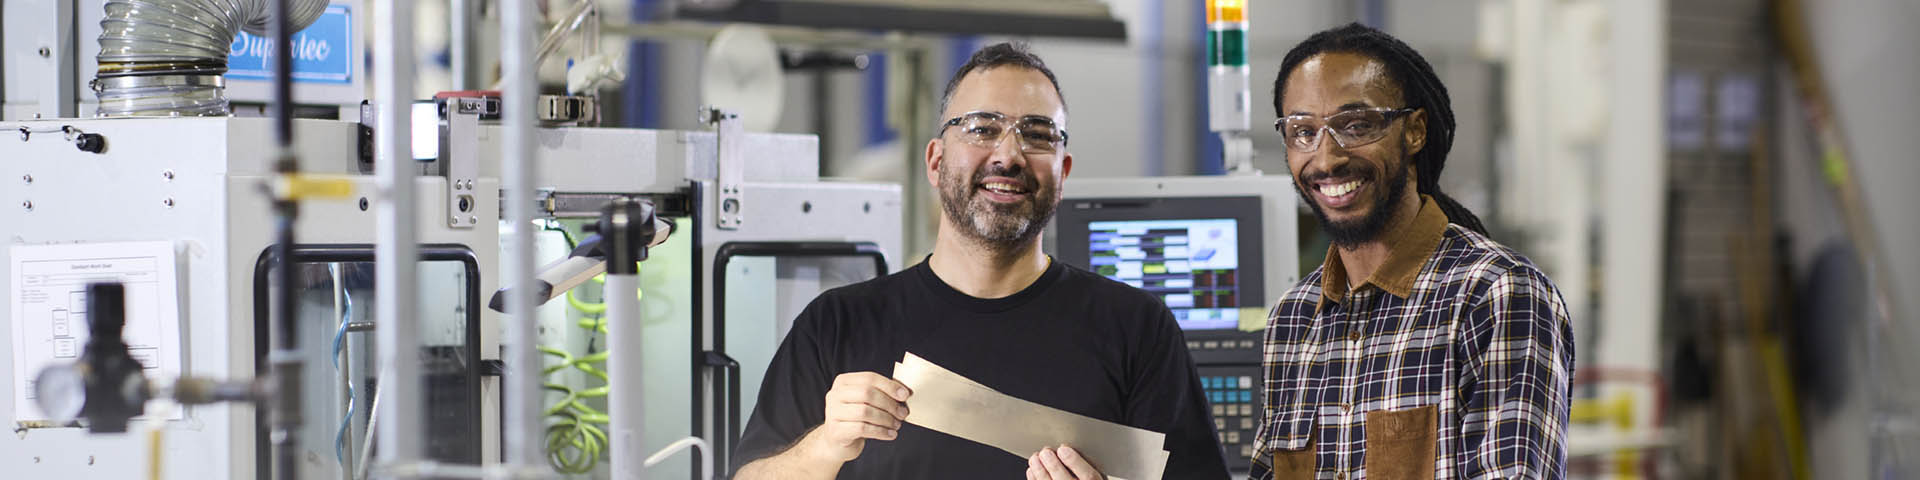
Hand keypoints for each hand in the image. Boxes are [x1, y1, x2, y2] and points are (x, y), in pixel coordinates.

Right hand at [797, 372, 912, 463]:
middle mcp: (835, 394)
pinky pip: (862, 429)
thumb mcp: (866, 402)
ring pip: (865, 412)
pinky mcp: (835, 431)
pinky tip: (890, 434)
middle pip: (867, 393)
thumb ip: (881, 393)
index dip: (889, 386)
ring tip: (896, 425)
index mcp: (843, 382)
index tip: (905, 395)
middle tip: (903, 414)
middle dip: (889, 404)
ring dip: (886, 419)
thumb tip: (904, 392)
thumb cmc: (855, 419)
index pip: (869, 378)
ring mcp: (832, 412)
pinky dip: (880, 432)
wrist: (837, 442)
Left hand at [1027, 445, 1103, 479]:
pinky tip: (1032, 471)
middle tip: (1046, 452)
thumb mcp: (1095, 475)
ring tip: (1035, 459)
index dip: (1075, 461)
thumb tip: (1066, 448)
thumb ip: (1086, 464)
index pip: (1088, 476)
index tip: (1063, 449)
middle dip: (1053, 465)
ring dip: (1040, 472)